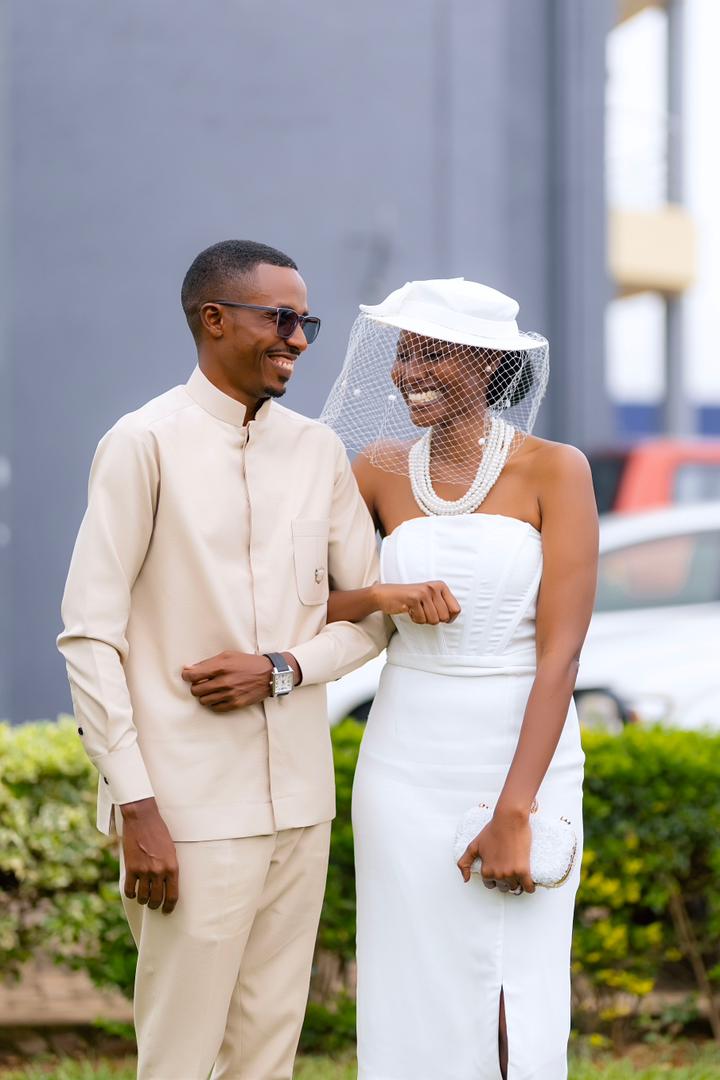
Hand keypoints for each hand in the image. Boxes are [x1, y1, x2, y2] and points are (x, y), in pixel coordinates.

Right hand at [121, 798, 178, 913]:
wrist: (143, 819)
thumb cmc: (159, 832)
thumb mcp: (171, 850)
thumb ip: (169, 867)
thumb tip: (167, 884)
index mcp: (172, 867)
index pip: (173, 895)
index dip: (169, 906)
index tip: (167, 911)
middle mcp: (159, 871)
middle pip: (157, 899)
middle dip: (155, 905)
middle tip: (154, 905)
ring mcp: (145, 871)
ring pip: (143, 897)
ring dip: (143, 900)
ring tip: (143, 897)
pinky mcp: (131, 868)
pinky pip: (130, 890)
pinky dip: (131, 893)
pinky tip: (133, 891)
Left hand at [182, 651, 273, 710]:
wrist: (269, 674)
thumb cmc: (247, 663)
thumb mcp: (227, 655)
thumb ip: (207, 663)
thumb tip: (188, 669)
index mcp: (221, 666)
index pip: (192, 676)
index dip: (187, 676)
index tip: (188, 676)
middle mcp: (224, 681)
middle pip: (196, 690)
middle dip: (196, 686)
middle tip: (203, 683)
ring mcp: (230, 694)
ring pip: (203, 701)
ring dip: (205, 695)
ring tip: (212, 689)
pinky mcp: (235, 704)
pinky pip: (214, 708)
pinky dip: (214, 703)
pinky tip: (219, 696)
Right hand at [373, 582, 460, 624]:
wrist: (386, 594)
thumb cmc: (410, 599)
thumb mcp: (430, 597)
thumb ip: (443, 604)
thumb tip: (454, 617)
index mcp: (441, 586)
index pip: (456, 609)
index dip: (449, 618)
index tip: (438, 615)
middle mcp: (434, 587)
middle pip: (444, 617)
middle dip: (433, 619)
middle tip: (424, 611)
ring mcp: (424, 592)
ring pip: (433, 620)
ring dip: (423, 619)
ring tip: (416, 610)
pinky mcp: (414, 599)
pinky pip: (421, 620)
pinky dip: (415, 619)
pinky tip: (409, 610)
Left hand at [456, 811, 534, 894]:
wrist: (509, 820)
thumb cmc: (492, 830)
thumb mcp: (473, 846)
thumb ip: (464, 862)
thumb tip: (465, 880)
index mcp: (486, 870)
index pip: (489, 884)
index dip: (493, 878)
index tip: (498, 870)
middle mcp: (497, 875)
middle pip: (503, 887)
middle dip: (504, 881)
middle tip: (508, 868)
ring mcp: (511, 874)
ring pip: (515, 887)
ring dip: (517, 883)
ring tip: (517, 873)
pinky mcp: (524, 870)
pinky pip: (528, 888)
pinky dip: (529, 888)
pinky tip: (529, 884)